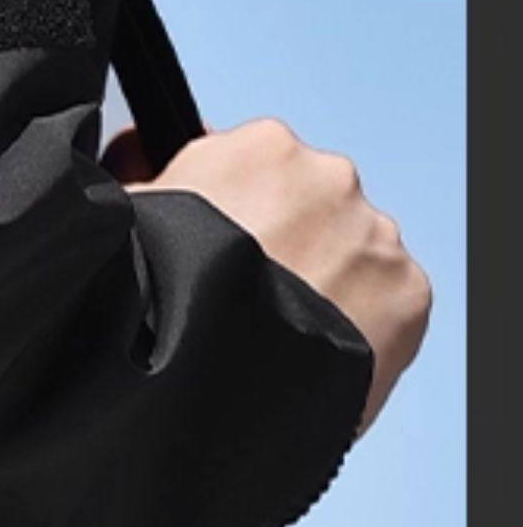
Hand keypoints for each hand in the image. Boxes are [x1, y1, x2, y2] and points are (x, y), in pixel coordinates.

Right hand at [101, 116, 432, 434]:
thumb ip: (137, 167)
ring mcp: (375, 236)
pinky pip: (386, 305)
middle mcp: (329, 179)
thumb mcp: (118, 214)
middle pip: (309, 208)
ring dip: (323, 284)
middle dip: (283, 245)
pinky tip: (306, 355)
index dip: (226, 215)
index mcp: (261, 148)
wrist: (204, 382)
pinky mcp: (408, 294)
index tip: (209, 254)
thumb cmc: (155, 299)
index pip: (251, 168)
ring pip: (352, 255)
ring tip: (271, 336)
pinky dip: (357, 326)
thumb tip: (138, 144)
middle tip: (239, 299)